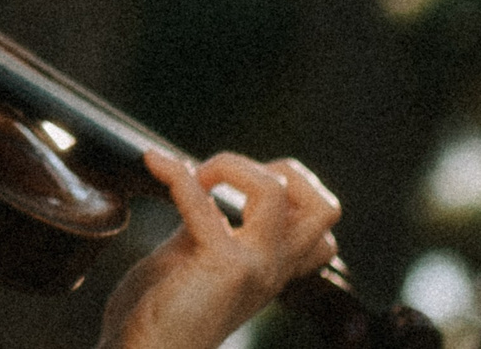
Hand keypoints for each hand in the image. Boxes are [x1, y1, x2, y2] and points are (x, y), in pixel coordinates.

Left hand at [97, 152, 341, 348]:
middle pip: (325, 209)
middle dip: (284, 171)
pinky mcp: (225, 267)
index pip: (320, 230)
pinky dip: (178, 174)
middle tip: (234, 177)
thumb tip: (202, 186)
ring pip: (277, 191)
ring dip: (233, 165)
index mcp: (271, 269)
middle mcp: (274, 269)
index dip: (290, 192)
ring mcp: (256, 267)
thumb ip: (206, 224)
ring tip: (199, 175)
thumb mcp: (191, 257)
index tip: (239, 187)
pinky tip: (155, 164)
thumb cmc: (159, 316)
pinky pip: (205, 201)